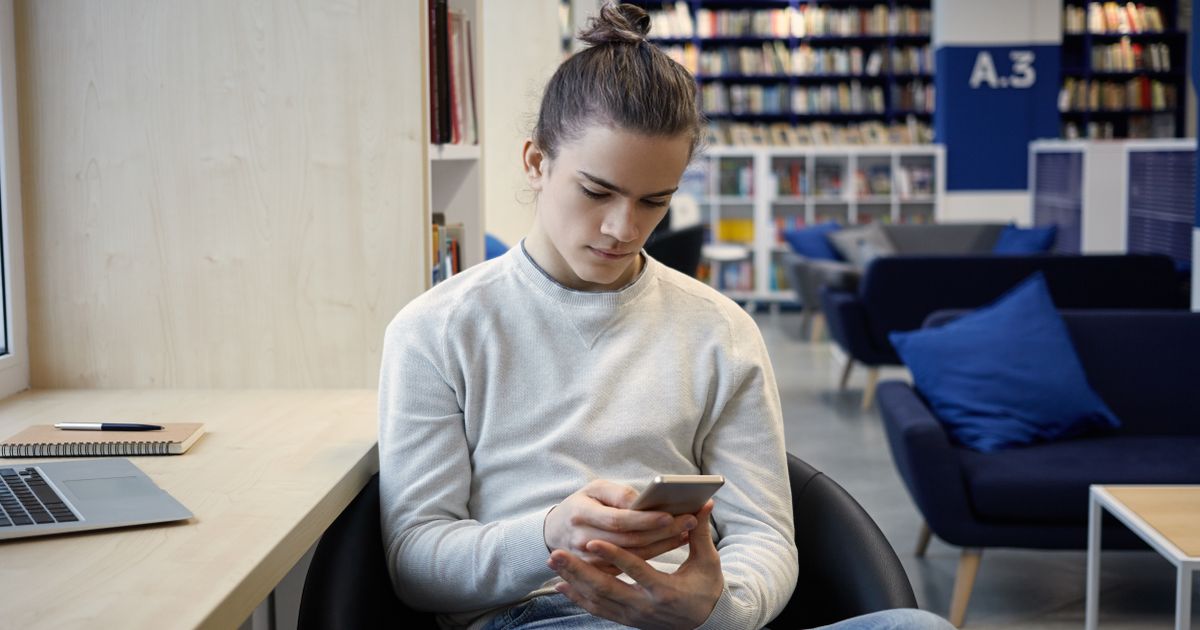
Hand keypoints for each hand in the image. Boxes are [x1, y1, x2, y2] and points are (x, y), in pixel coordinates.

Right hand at [545, 479, 696, 573]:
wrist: (555, 532)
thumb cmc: (581, 504)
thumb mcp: (595, 489)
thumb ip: (619, 494)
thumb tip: (645, 503)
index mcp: (581, 514)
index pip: (618, 521)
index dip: (644, 520)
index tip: (669, 515)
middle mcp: (583, 541)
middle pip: (630, 541)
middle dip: (662, 532)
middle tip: (690, 520)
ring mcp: (590, 562)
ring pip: (634, 556)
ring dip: (663, 544)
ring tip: (687, 530)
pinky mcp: (599, 573)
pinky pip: (632, 566)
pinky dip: (655, 553)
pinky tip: (673, 542)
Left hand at [548, 500, 723, 629]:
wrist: (705, 624)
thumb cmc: (707, 589)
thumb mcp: (707, 563)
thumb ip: (700, 534)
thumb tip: (704, 505)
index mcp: (665, 590)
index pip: (636, 571)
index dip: (614, 556)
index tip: (593, 541)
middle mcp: (646, 607)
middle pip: (606, 589)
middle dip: (579, 570)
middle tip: (556, 553)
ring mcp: (634, 616)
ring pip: (597, 600)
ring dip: (573, 580)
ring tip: (554, 562)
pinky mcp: (627, 620)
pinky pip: (597, 610)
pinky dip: (578, 598)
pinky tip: (561, 584)